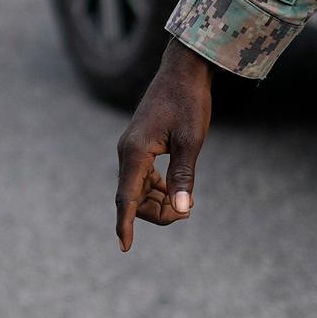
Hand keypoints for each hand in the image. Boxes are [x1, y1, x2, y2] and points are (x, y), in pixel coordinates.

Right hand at [114, 41, 215, 248]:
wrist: (183, 70)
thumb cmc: (189, 102)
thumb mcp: (191, 141)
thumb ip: (183, 176)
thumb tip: (182, 209)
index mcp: (135, 152)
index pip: (127, 198)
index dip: (125, 224)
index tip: (125, 247)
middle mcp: (127, 152)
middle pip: (133, 198)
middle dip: (156, 212)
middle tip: (187, 213)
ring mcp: (131, 148)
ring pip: (136, 189)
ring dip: (157, 202)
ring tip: (184, 203)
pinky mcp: (139, 145)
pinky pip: (141, 177)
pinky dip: (156, 188)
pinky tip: (174, 189)